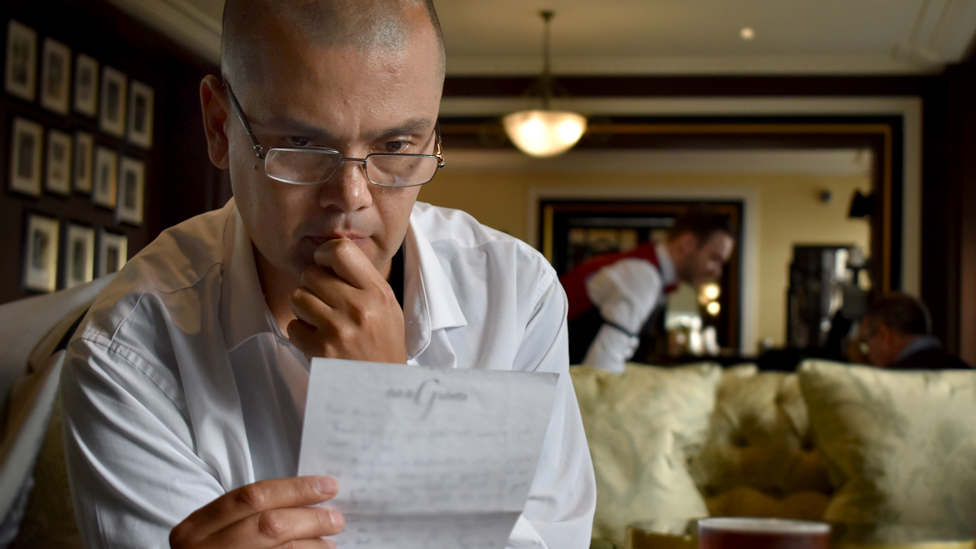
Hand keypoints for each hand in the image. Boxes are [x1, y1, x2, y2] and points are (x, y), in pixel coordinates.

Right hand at [169, 476, 343, 548]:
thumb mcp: (214, 530)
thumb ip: (250, 514)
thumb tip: (305, 499)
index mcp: (199, 526)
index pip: (254, 497)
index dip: (295, 490)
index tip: (327, 486)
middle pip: (269, 526)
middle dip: (309, 520)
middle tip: (336, 518)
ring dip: (311, 545)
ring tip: (329, 540)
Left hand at [288, 239, 406, 362]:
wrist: (381, 388)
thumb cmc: (382, 344)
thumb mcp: (386, 307)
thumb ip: (361, 280)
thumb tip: (327, 255)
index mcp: (377, 292)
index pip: (340, 250)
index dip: (324, 255)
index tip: (325, 267)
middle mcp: (359, 307)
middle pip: (312, 274)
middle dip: (313, 287)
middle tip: (326, 304)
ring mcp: (338, 329)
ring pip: (298, 297)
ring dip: (304, 309)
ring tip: (323, 322)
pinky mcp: (320, 349)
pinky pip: (293, 326)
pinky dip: (302, 334)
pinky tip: (319, 341)